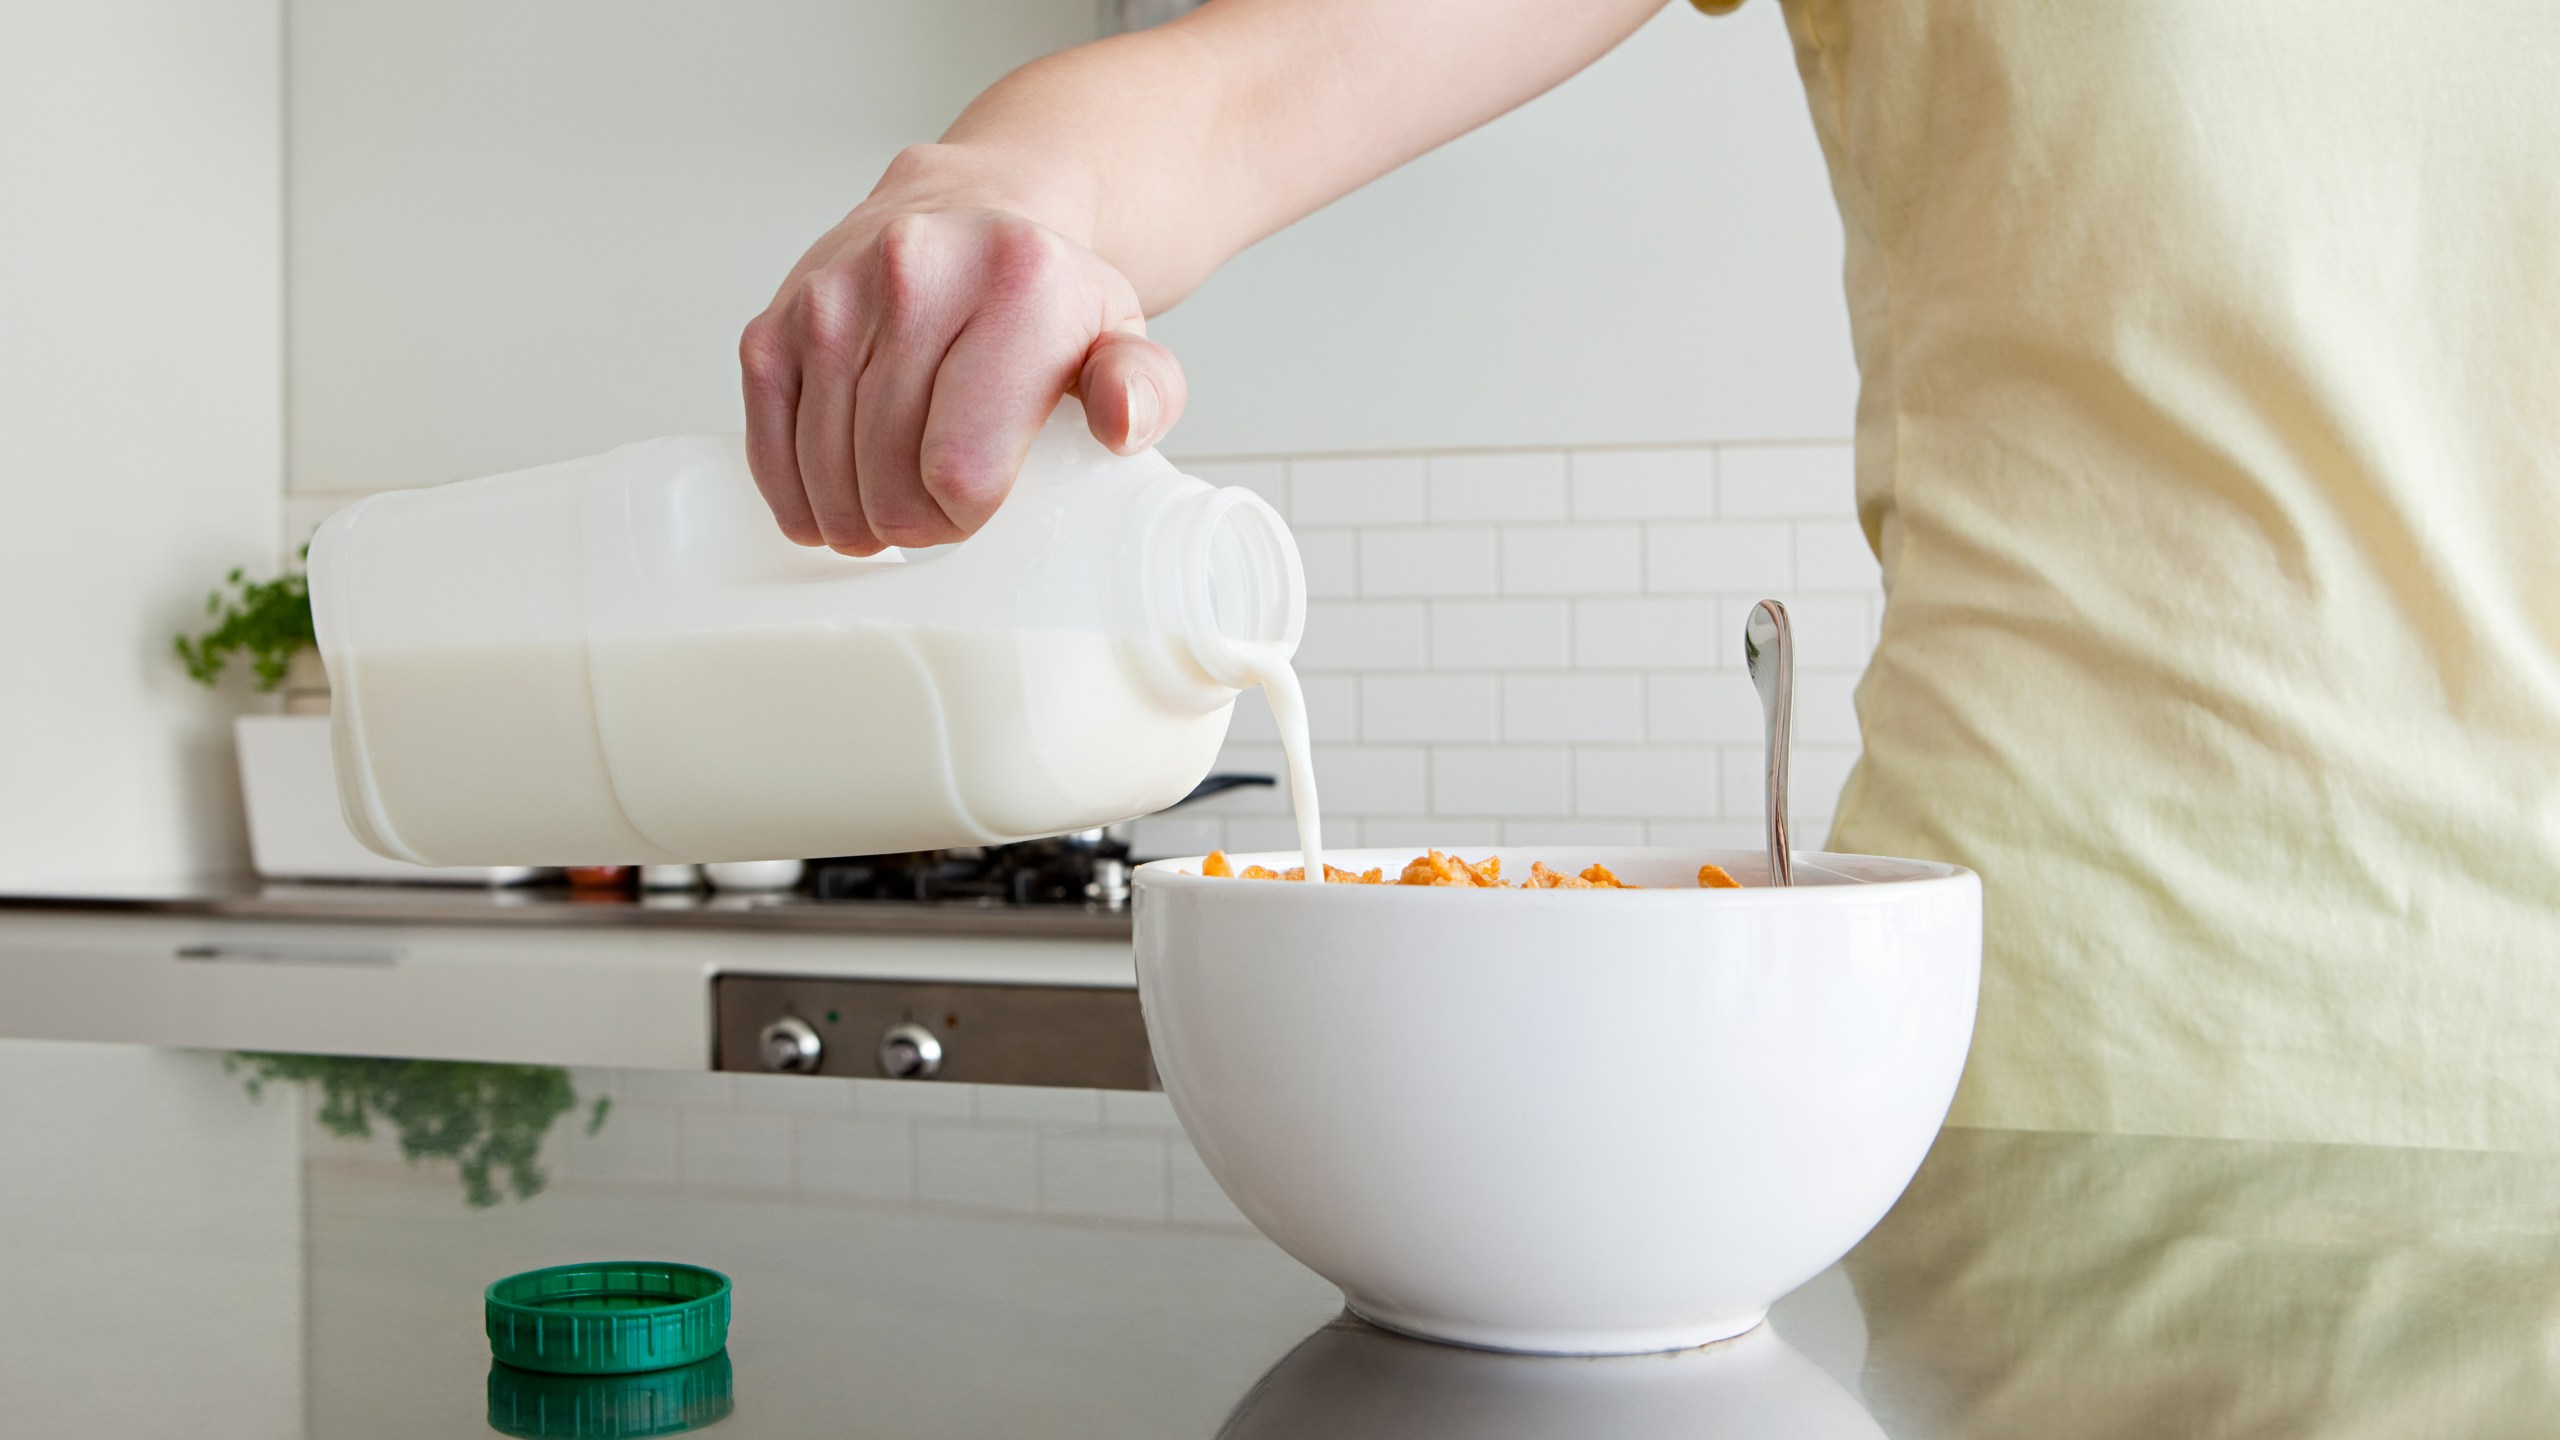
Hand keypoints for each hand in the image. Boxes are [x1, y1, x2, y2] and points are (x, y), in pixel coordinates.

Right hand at [739, 155, 1186, 554]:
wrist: (971, 211)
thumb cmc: (1044, 297)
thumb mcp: (1120, 337)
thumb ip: (1143, 388)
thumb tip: (1121, 424)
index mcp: (1017, 285)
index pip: (961, 468)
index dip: (966, 514)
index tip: (982, 499)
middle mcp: (915, 275)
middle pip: (889, 480)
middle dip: (913, 522)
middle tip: (936, 508)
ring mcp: (832, 296)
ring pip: (826, 473)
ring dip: (856, 517)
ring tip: (891, 503)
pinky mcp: (774, 321)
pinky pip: (769, 446)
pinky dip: (798, 494)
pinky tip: (833, 497)